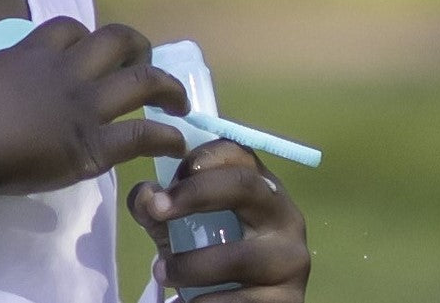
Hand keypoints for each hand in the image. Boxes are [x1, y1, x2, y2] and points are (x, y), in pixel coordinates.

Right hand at [0, 16, 188, 231]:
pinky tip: (176, 144)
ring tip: (179, 101)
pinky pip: (142, 135)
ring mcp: (83, 105)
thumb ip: (3, 74)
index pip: (71, 28)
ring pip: (142, 81)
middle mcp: (65, 70)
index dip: (89, 38)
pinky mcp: (92, 145)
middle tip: (146, 65)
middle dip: (139, 48)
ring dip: (169, 88)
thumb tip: (5, 84)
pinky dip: (167, 137)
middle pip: (116, 41)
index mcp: (33, 51)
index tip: (94, 51)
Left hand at [127, 140, 310, 301]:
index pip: (236, 151)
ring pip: (240, 256)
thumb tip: (146, 197)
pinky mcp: (290, 300)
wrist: (239, 302)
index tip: (168, 176)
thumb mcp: (179, 221)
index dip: (199, 158)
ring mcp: (292, 257)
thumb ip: (156, 204)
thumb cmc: (207, 247)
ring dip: (193, 265)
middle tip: (157, 210)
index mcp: (259, 183)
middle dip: (196, 193)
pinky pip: (246, 301)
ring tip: (161, 272)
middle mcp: (283, 213)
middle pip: (244, 185)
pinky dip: (211, 302)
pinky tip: (189, 302)